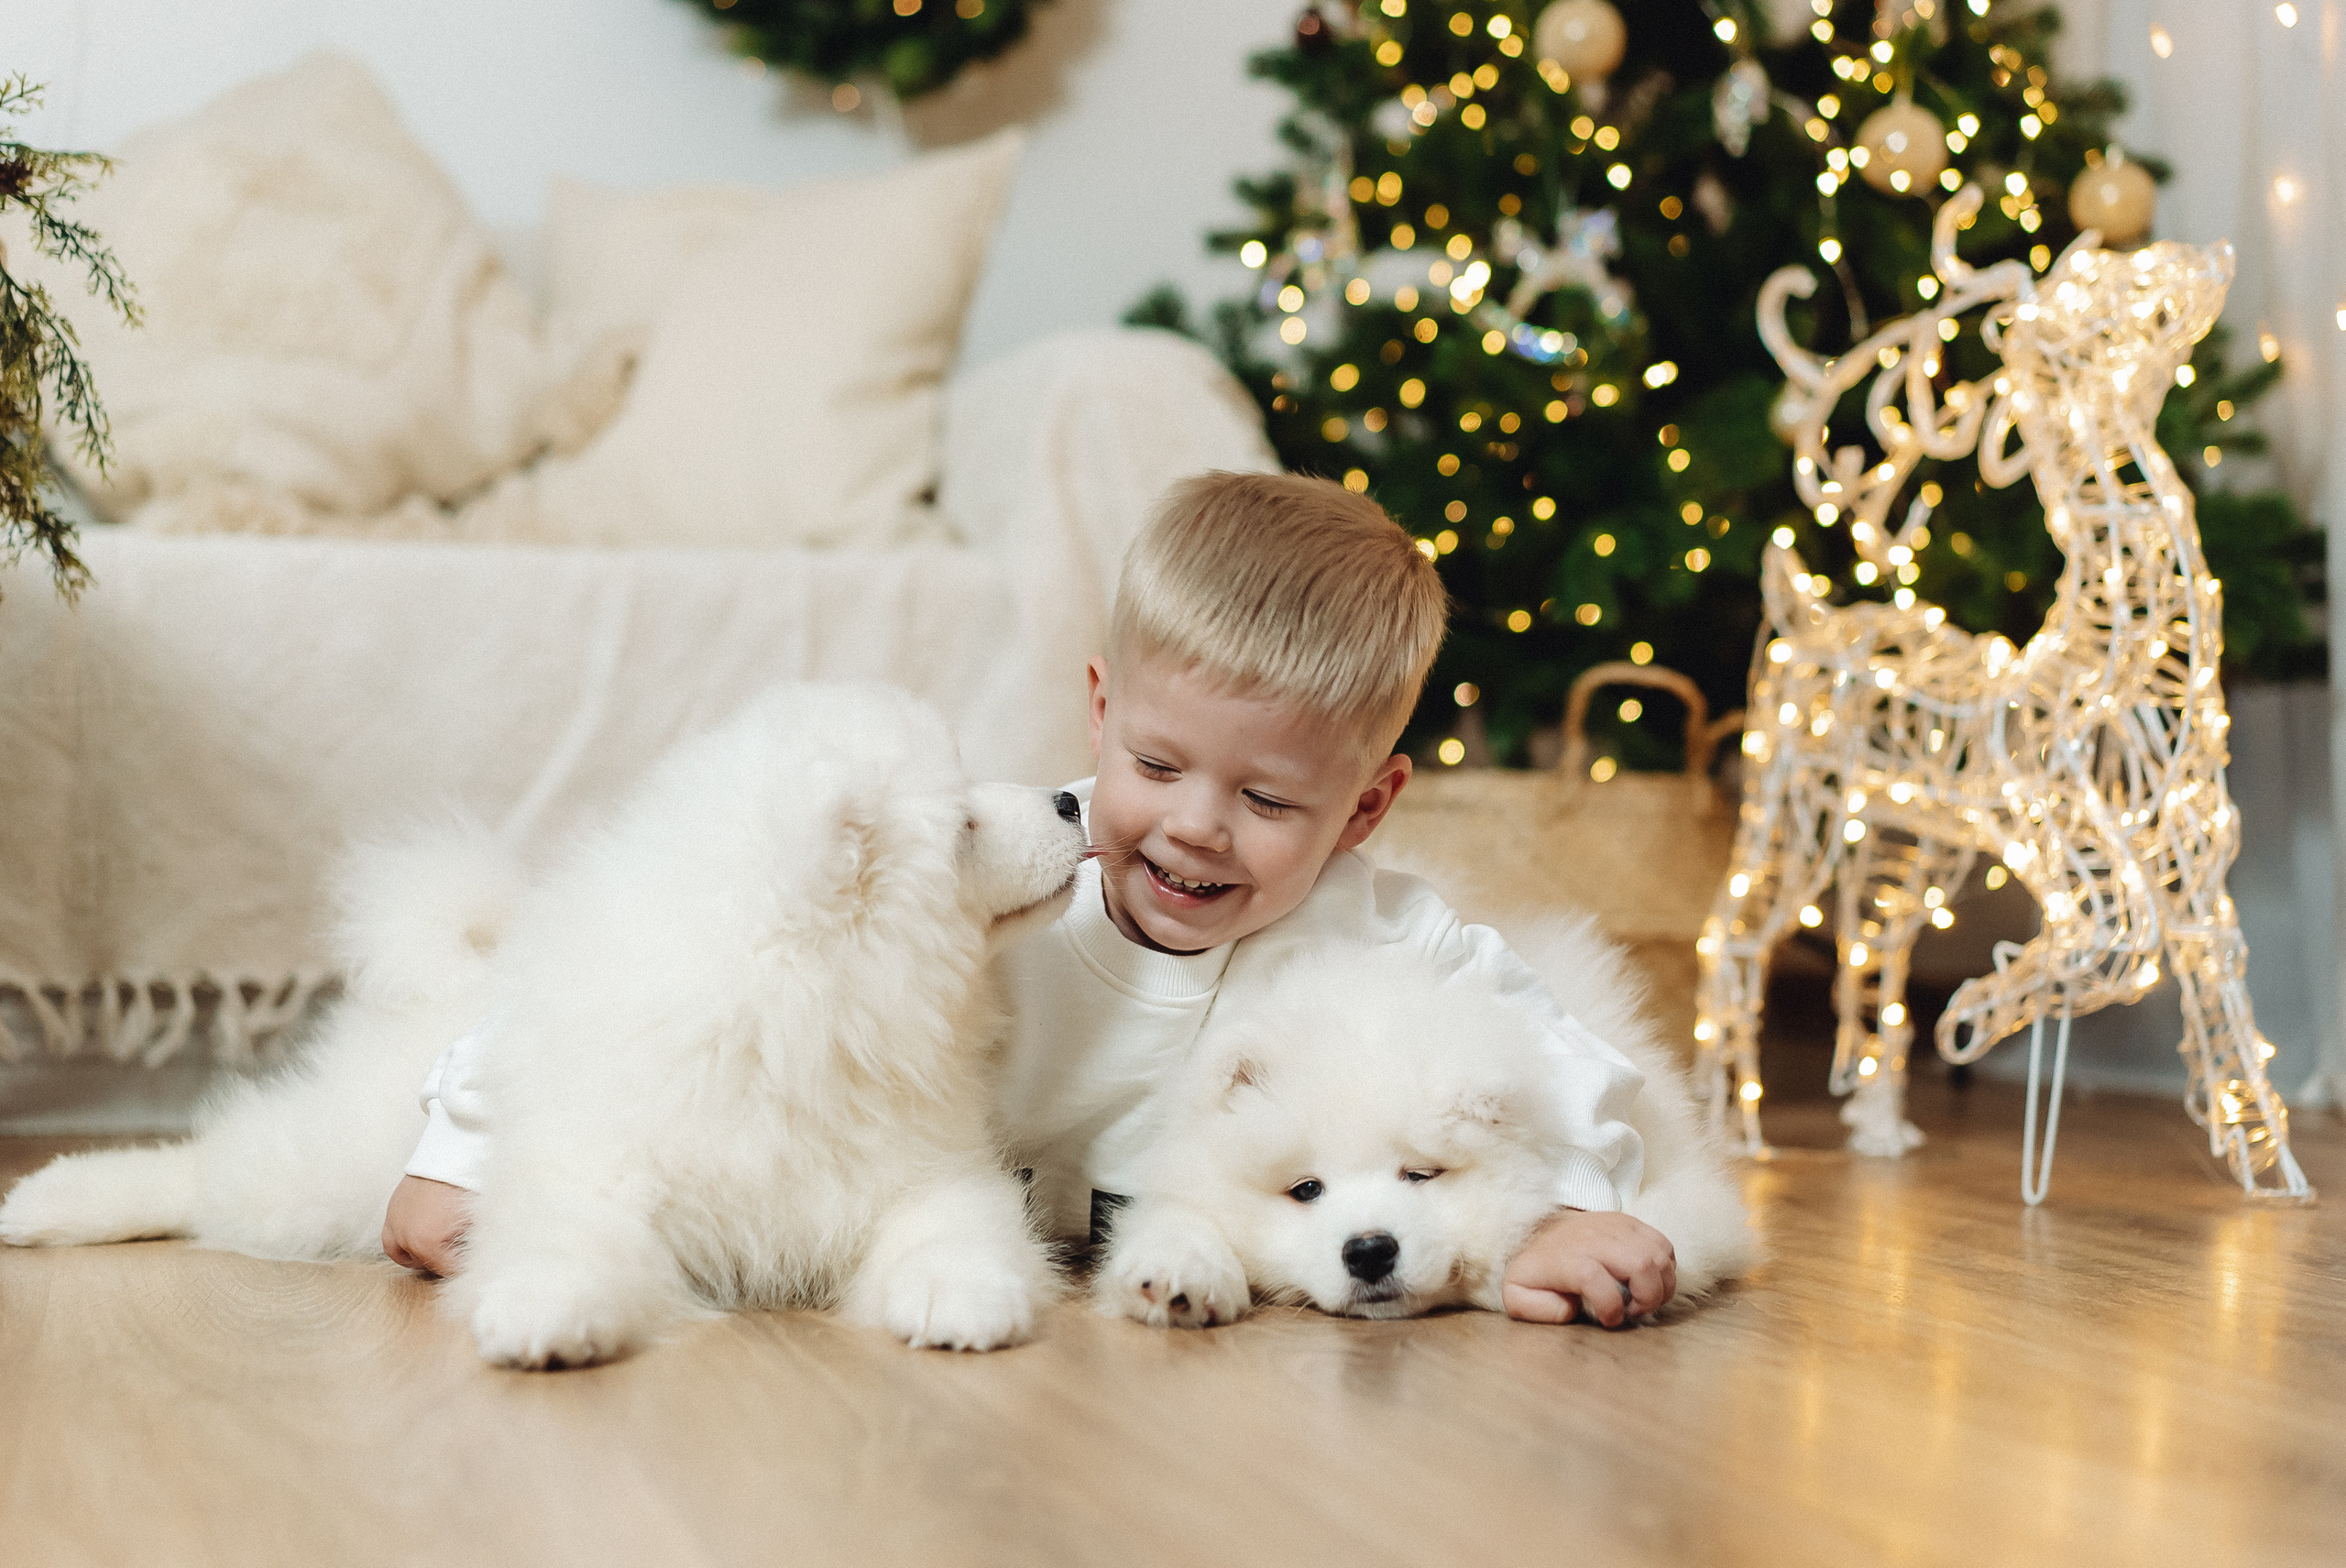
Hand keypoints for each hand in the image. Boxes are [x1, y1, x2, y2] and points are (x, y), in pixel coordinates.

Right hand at [382, 1175, 471, 1276]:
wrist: (454, 1152)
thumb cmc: (468, 1185)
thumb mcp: (477, 1221)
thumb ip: (474, 1246)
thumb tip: (480, 1259)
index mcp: (426, 1242)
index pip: (447, 1270)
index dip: (463, 1270)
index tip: (474, 1268)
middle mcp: (405, 1236)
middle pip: (424, 1263)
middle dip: (443, 1263)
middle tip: (460, 1259)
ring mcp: (395, 1221)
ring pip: (402, 1254)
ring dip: (419, 1257)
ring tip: (437, 1256)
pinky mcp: (392, 1208)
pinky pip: (391, 1237)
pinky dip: (403, 1244)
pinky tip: (419, 1242)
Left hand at [1500, 1208, 1675, 1326]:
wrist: (1541, 1228)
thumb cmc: (1535, 1268)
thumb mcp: (1517, 1294)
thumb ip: (1535, 1309)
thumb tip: (1571, 1308)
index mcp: (1566, 1259)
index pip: (1594, 1279)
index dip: (1609, 1307)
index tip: (1609, 1321)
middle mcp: (1594, 1239)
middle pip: (1640, 1264)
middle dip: (1647, 1297)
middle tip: (1634, 1311)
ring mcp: (1616, 1227)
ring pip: (1659, 1255)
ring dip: (1661, 1285)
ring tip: (1643, 1298)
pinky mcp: (1631, 1222)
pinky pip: (1664, 1245)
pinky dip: (1665, 1268)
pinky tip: (1648, 1281)